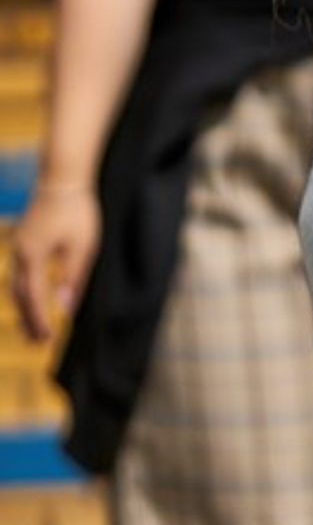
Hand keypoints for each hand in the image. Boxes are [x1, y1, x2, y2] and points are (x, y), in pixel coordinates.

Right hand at [11, 183, 99, 344]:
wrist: (63, 181)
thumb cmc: (77, 212)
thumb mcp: (82, 247)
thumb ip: (73, 277)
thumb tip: (66, 307)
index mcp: (32, 256)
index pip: (34, 297)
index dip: (40, 319)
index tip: (48, 338)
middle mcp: (19, 254)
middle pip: (20, 295)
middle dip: (29, 320)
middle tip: (38, 344)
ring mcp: (18, 247)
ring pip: (18, 286)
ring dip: (26, 308)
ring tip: (34, 330)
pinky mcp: (23, 242)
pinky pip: (21, 274)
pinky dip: (26, 293)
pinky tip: (33, 302)